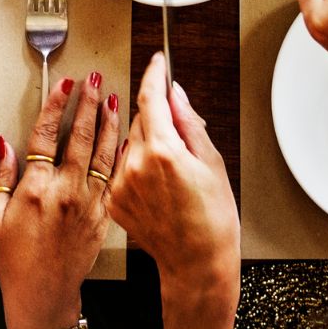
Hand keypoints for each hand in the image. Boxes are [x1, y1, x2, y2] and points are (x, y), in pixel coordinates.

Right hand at [0, 72, 118, 328]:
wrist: (44, 295)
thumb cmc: (16, 260)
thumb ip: (1, 176)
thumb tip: (4, 143)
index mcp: (37, 188)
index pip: (47, 134)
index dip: (56, 105)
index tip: (64, 85)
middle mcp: (66, 191)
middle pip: (79, 136)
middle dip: (87, 103)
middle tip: (92, 80)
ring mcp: (88, 202)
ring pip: (102, 152)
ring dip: (108, 122)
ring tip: (112, 99)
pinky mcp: (102, 215)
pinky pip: (113, 177)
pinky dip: (119, 154)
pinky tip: (124, 139)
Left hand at [108, 53, 238, 308]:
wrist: (197, 266)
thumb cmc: (213, 221)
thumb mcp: (212, 163)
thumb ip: (189, 122)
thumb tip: (175, 93)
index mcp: (163, 151)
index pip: (150, 96)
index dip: (154, 74)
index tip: (157, 62)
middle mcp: (136, 164)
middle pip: (141, 119)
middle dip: (158, 118)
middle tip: (181, 140)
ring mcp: (121, 184)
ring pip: (130, 143)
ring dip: (146, 145)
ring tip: (171, 173)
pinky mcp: (114, 200)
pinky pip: (123, 168)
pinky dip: (137, 168)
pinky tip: (157, 188)